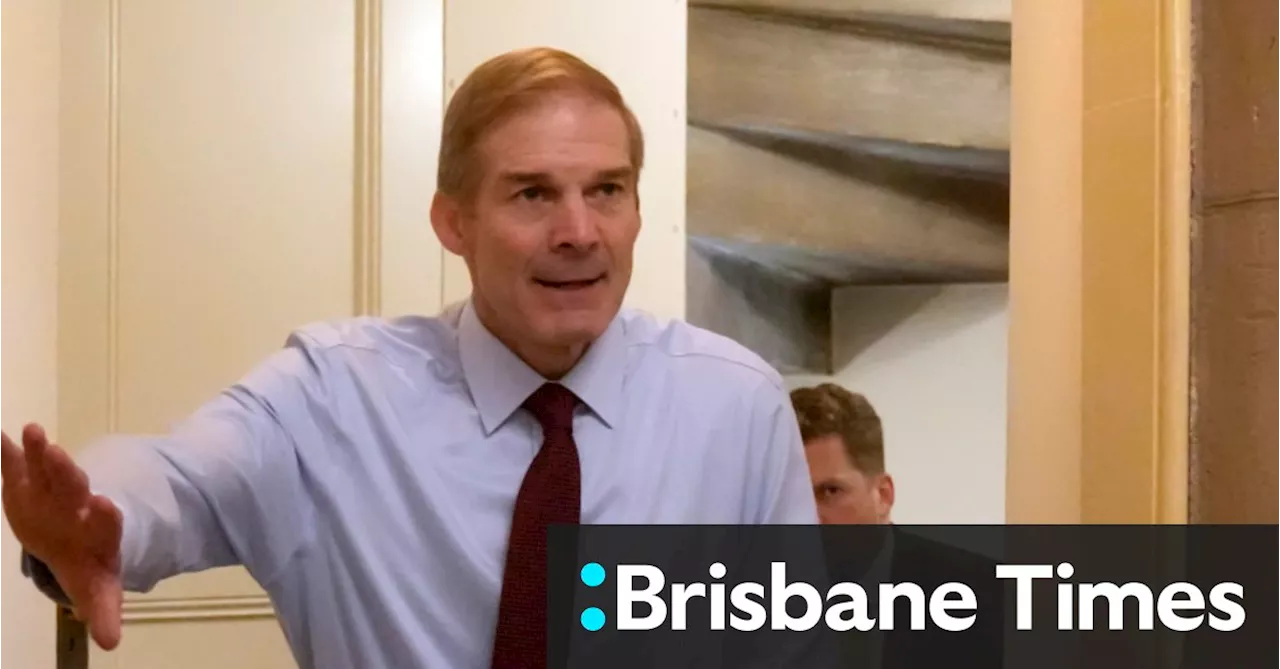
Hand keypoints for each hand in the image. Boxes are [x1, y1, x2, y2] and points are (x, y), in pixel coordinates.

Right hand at [0, 424, 123, 648]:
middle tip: (61, 455)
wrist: (80, 534)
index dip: (107, 515)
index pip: (106, 522)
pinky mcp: (27, 483)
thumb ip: (103, 612)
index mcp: (98, 532)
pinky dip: (6, 450)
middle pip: (75, 488)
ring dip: (42, 452)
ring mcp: (52, 490)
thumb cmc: (88, 563)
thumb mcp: (97, 590)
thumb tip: (110, 643)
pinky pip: (16, 464)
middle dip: (67, 474)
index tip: (106, 504)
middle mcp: (77, 505)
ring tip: (34, 432)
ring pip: (50, 468)